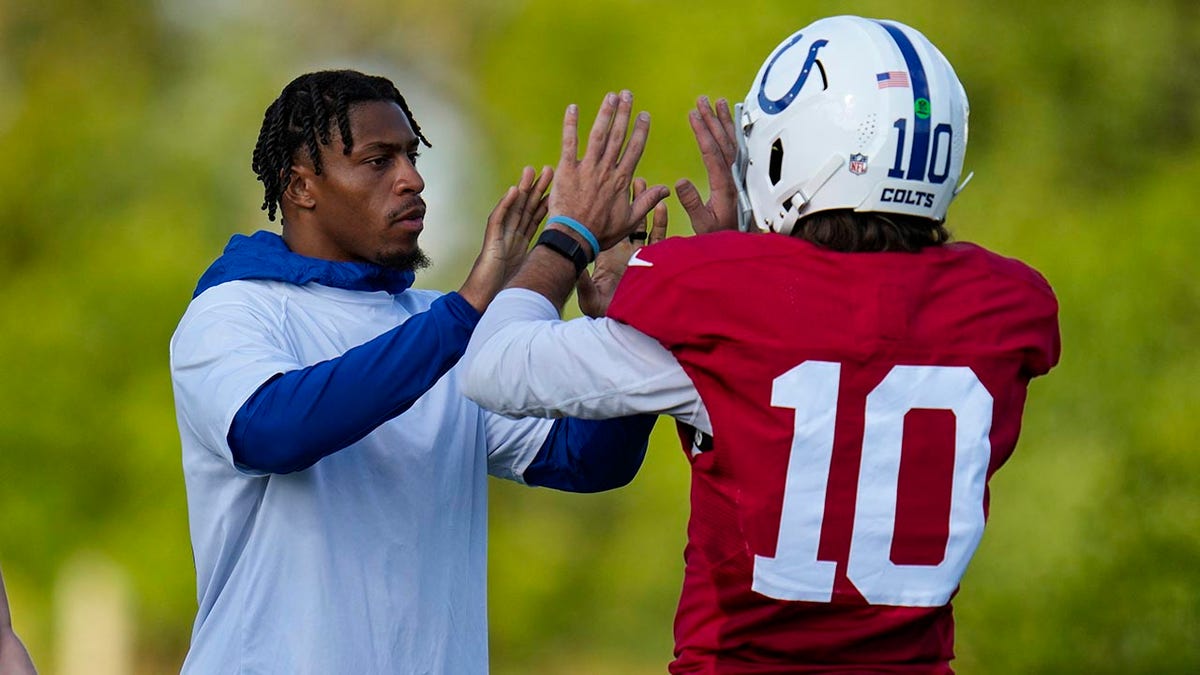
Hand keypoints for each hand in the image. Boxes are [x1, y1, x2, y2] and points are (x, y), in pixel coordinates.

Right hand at [459, 165, 553, 311]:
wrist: (483, 304)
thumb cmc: (503, 294)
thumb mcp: (528, 276)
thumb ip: (540, 267)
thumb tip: (562, 267)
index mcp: (520, 244)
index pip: (535, 218)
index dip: (546, 202)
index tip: (559, 187)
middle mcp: (510, 237)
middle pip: (526, 208)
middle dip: (537, 189)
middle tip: (550, 170)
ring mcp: (499, 237)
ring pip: (512, 209)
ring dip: (522, 189)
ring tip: (531, 171)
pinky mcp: (491, 242)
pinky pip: (498, 219)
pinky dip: (505, 205)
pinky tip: (514, 191)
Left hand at [548, 90, 669, 254]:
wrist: (575, 238)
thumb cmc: (602, 232)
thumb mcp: (630, 221)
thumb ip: (647, 202)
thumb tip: (666, 189)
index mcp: (622, 180)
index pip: (634, 149)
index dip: (640, 130)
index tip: (644, 114)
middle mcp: (606, 169)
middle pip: (618, 136)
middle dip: (624, 113)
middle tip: (627, 94)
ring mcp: (587, 168)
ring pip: (598, 135)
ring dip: (605, 113)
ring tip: (611, 96)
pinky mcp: (567, 169)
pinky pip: (569, 143)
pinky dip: (571, 125)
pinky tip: (573, 108)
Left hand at [577, 178, 667, 317]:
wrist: (628, 323)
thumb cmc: (608, 311)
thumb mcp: (591, 295)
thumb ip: (583, 281)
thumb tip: (572, 268)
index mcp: (611, 257)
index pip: (606, 229)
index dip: (604, 214)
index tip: (599, 196)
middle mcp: (626, 253)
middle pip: (624, 219)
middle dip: (624, 198)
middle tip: (622, 176)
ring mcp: (641, 254)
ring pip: (643, 222)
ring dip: (643, 202)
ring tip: (640, 182)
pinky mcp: (654, 259)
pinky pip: (658, 236)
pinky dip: (660, 220)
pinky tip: (662, 203)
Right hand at [675, 96, 738, 233]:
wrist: (740, 241)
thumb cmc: (720, 234)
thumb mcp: (702, 224)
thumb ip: (692, 203)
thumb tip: (679, 181)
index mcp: (724, 185)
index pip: (712, 152)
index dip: (702, 132)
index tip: (693, 115)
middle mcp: (734, 176)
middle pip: (723, 141)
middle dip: (711, 119)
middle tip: (701, 100)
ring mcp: (738, 174)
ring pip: (732, 141)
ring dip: (724, 121)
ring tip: (717, 102)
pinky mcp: (740, 175)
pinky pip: (738, 148)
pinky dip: (734, 131)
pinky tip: (730, 121)